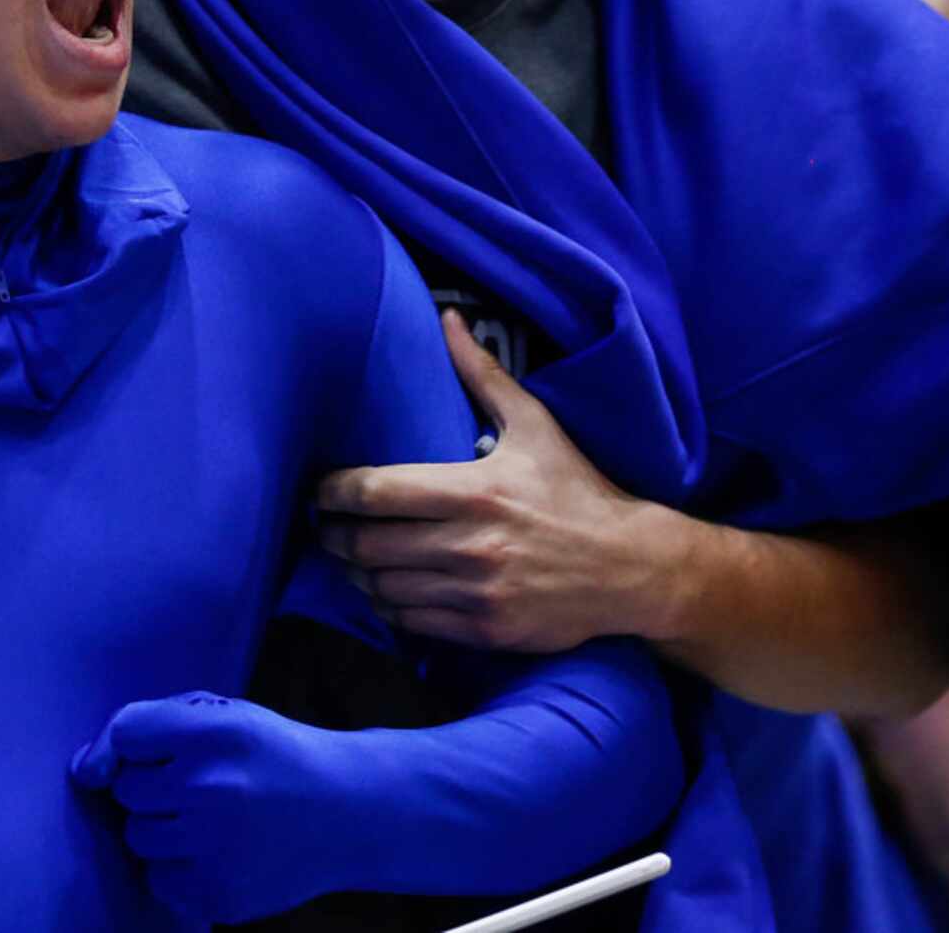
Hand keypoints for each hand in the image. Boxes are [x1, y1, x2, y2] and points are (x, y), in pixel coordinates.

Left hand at [71, 693, 355, 922]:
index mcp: (212, 733)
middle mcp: (208, 788)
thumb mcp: (226, 715)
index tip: (154, 753)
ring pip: (138, 838)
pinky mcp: (217, 895)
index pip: (125, 731)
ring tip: (209, 820)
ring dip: (162, 829)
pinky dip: (178, 870)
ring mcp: (212, 847)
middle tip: (197, 787)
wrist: (348, 811)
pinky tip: (217, 853)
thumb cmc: (273, 755)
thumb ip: (153, 723)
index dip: (134, 744)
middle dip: (153, 788)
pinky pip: (158, 881)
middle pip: (128, 791)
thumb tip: (84, 768)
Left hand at [316, 311, 676, 652]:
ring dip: (354, 573)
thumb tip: (448, 318)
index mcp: (474, 489)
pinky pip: (412, 622)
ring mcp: (477, 592)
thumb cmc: (576, 489)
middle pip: (368, 544)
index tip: (318, 489)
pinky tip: (382, 589)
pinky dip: (388, 606)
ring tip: (345, 558)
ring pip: (383, 587)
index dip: (334, 492)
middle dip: (332, 535)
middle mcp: (470, 544)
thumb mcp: (534, 424)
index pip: (378, 491)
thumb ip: (482, 374)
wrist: (630, 567)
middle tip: (320, 526)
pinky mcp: (485, 631)